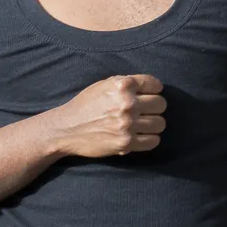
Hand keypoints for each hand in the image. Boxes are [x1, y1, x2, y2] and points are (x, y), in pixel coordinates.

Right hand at [49, 75, 166, 158]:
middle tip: (145, 112)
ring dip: (153, 124)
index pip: (155, 85)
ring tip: (143, 125)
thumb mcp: (105, 85)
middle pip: (161, 104)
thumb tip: (155, 88)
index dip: (154, 90)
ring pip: (160, 123)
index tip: (148, 95)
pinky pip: (153, 141)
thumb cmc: (86, 105)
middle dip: (155, 108)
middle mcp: (126, 103)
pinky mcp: (125, 143)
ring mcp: (126, 124)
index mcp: (123, 85)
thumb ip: (129, 83)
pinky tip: (141, 136)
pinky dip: (150, 140)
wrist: (65, 129)